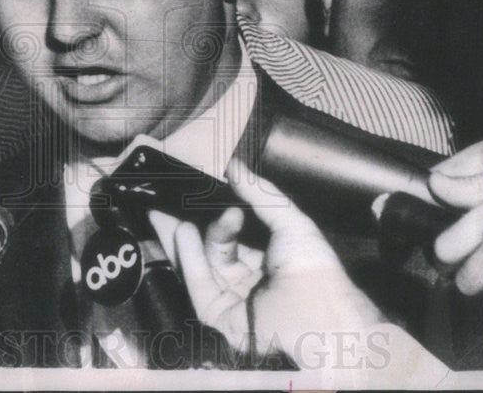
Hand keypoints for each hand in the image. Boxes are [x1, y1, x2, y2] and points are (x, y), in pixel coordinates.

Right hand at [175, 165, 381, 357]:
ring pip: (201, 265)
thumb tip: (236, 167)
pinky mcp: (217, 316)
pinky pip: (197, 283)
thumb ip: (260, 193)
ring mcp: (233, 299)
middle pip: (213, 250)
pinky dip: (188, 256)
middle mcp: (251, 281)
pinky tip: (182, 231)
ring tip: (167, 212)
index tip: (211, 193)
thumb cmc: (314, 269)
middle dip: (191, 225)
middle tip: (167, 203)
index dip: (223, 216)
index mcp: (271, 261)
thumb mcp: (290, 219)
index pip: (238, 237)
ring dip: (184, 237)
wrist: (316, 311)